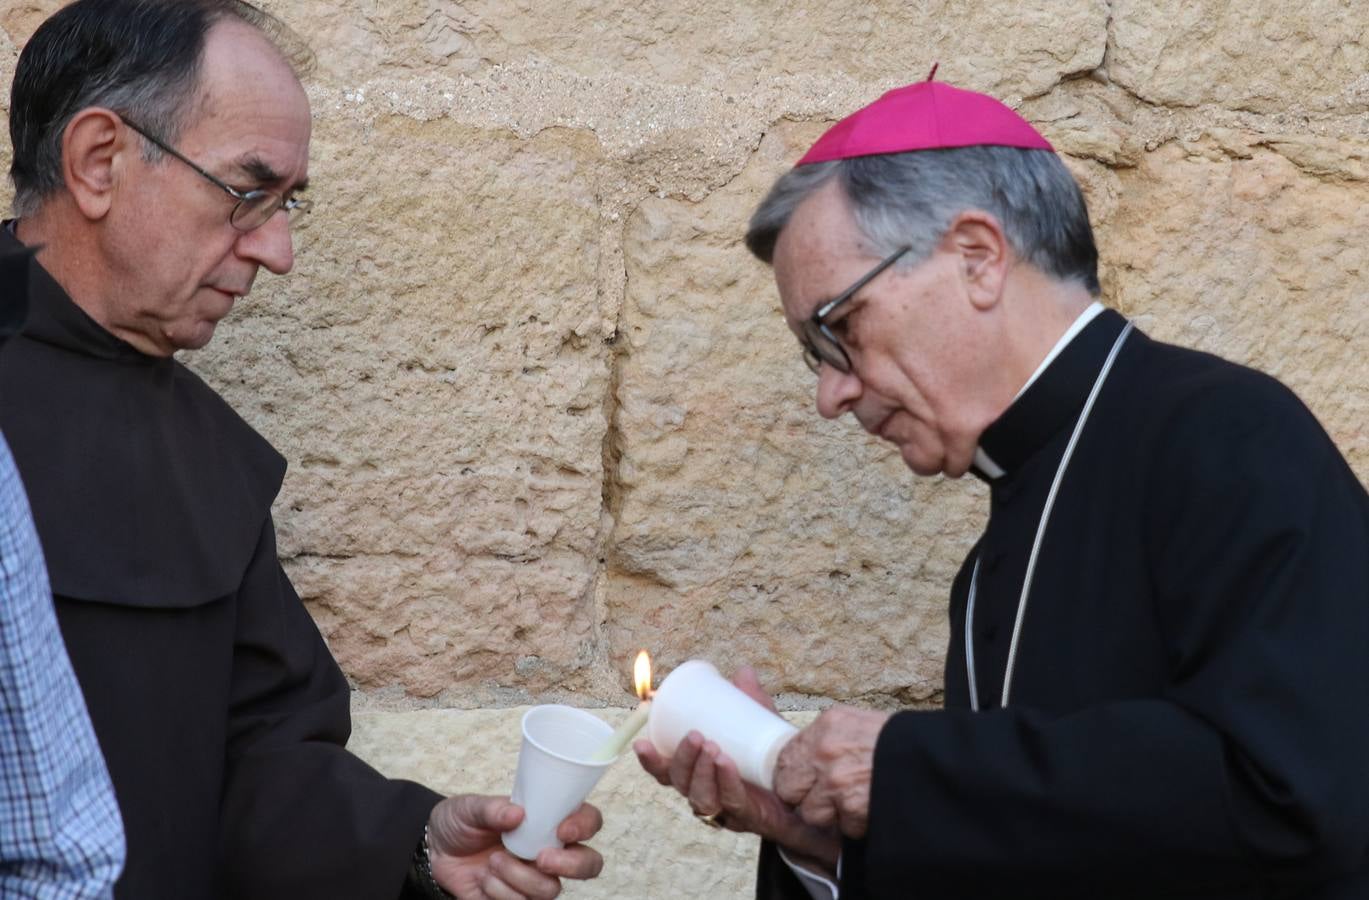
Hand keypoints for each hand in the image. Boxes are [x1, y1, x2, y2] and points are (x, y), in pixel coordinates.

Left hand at [427, 794, 602, 899]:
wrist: (434, 851)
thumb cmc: (460, 822)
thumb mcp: (470, 808)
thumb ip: (492, 809)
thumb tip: (517, 813)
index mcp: (548, 821)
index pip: (588, 822)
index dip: (585, 826)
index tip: (563, 830)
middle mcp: (550, 851)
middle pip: (588, 864)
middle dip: (571, 865)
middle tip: (541, 858)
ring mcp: (535, 879)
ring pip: (550, 889)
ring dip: (519, 877)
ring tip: (493, 863)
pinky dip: (500, 893)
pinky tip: (485, 880)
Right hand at [634, 666, 839, 871]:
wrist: (808, 794)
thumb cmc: (773, 760)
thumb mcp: (757, 727)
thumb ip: (749, 701)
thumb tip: (742, 671)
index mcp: (698, 774)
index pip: (665, 772)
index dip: (651, 760)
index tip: (641, 741)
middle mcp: (705, 794)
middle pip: (679, 783)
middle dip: (682, 759)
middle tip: (695, 735)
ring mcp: (725, 811)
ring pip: (701, 796)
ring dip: (702, 771)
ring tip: (712, 747)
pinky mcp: (748, 818)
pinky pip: (732, 802)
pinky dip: (727, 782)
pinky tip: (727, 763)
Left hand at [773, 706, 890, 838]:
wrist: (934, 760)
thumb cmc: (901, 743)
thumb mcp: (859, 724)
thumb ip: (829, 738)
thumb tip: (806, 757)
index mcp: (827, 726)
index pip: (784, 759)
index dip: (793, 775)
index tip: (801, 781)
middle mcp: (825, 752)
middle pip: (789, 789)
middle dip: (805, 797)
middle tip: (824, 797)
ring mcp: (837, 782)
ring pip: (812, 813)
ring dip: (831, 814)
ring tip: (853, 802)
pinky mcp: (852, 808)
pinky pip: (842, 827)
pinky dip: (856, 825)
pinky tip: (869, 808)